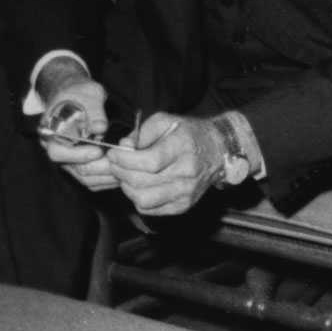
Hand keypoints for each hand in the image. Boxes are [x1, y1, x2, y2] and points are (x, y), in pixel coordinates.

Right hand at [35, 73, 119, 191]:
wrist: (77, 98)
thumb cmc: (80, 94)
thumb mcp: (87, 94)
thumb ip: (93, 110)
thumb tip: (101, 127)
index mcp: (51, 132)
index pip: (58, 152)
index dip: (78, 155)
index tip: (98, 150)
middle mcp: (58, 150)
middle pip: (75, 169)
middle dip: (99, 167)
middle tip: (119, 160)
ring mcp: (69, 160)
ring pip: (86, 178)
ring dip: (106, 175)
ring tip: (124, 166)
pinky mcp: (81, 166)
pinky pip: (93, 180)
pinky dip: (107, 179)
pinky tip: (122, 171)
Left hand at [103, 111, 224, 216]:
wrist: (218, 150)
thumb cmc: (188, 133)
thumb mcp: (165, 121)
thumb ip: (141, 132)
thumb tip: (123, 147)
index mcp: (183, 148)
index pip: (149, 162)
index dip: (125, 160)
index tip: (113, 154)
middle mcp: (186, 173)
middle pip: (142, 181)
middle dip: (120, 172)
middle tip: (114, 163)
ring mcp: (186, 192)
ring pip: (143, 199)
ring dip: (126, 187)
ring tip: (125, 175)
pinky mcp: (183, 205)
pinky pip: (150, 209)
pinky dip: (137, 198)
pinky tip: (138, 185)